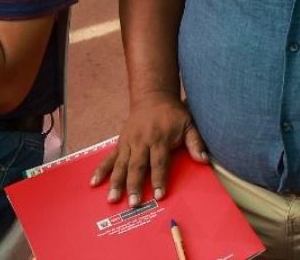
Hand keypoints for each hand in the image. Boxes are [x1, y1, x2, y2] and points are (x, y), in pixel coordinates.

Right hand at [89, 95, 206, 203]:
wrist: (153, 96)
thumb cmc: (173, 113)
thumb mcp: (189, 123)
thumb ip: (195, 142)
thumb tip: (204, 159)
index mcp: (160, 138)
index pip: (159, 162)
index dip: (159, 178)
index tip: (159, 194)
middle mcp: (142, 141)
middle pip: (137, 166)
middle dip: (134, 185)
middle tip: (133, 203)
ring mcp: (129, 142)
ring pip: (121, 164)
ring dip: (116, 182)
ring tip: (112, 199)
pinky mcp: (120, 143)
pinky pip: (109, 158)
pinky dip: (101, 170)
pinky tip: (94, 183)